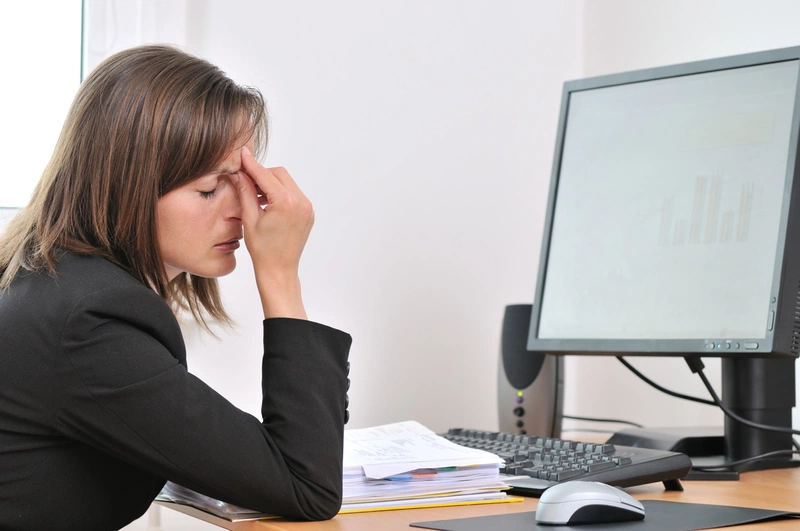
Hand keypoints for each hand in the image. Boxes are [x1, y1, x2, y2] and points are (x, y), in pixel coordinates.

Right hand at [231, 146, 312, 318]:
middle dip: (261, 174)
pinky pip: (293, 194)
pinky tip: (266, 202)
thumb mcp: (249, 218)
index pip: (266, 175)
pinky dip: (280, 193)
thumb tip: (239, 172)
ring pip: (287, 182)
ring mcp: (307, 208)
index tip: (241, 154)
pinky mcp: (308, 213)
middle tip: (244, 179)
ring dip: (270, 183)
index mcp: (286, 203)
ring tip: (253, 194)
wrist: (279, 271)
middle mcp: (301, 202)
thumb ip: (245, 192)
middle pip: (279, 174)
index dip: (251, 164)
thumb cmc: (262, 250)